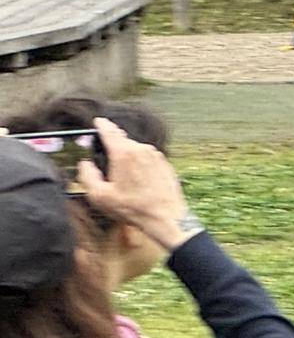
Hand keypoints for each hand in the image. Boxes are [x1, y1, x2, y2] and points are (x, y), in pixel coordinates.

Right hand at [77, 119, 198, 249]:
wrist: (165, 216)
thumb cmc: (131, 207)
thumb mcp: (99, 196)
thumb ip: (87, 175)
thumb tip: (85, 164)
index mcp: (124, 153)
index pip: (110, 132)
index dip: (102, 125)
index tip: (99, 121)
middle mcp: (141, 149)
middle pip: (123, 141)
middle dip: (113, 146)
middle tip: (106, 156)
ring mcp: (156, 156)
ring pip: (136, 150)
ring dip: (128, 157)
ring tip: (123, 176)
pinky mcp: (165, 163)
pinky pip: (147, 159)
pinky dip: (140, 164)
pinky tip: (137, 180)